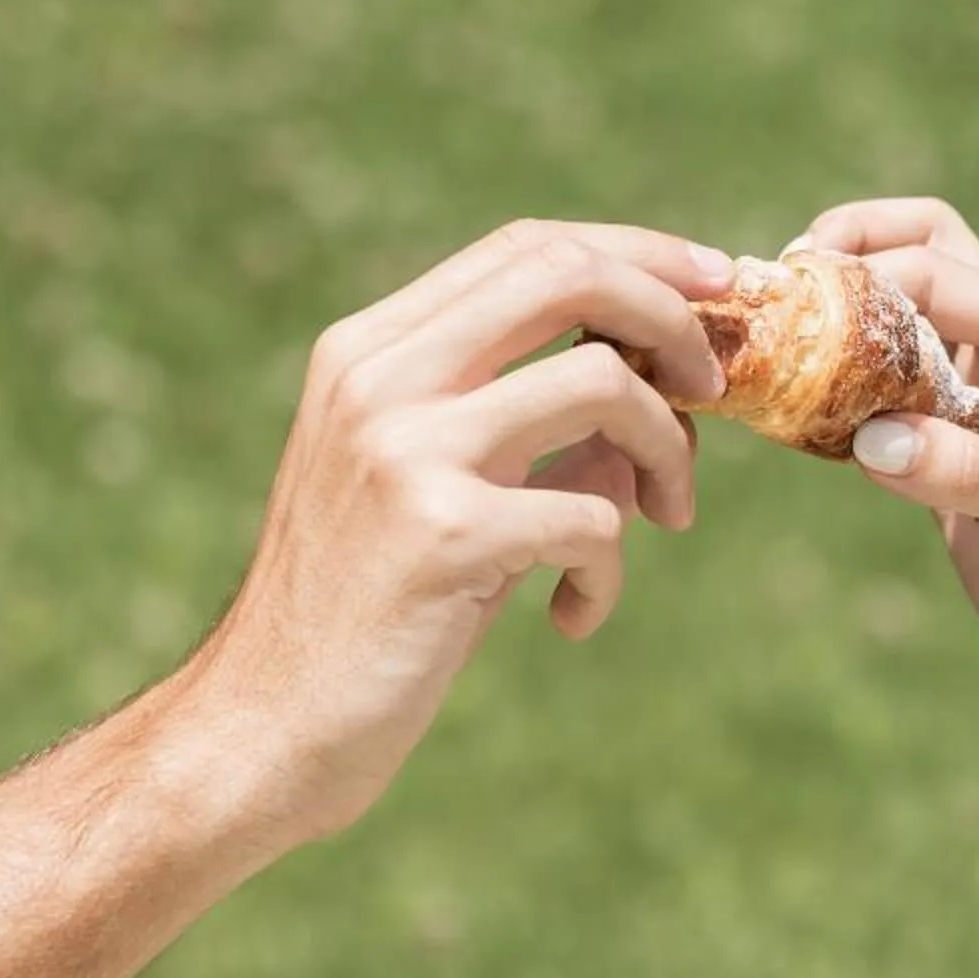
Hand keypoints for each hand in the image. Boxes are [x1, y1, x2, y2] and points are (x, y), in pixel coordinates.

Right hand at [183, 220, 729, 842]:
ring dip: (667, 450)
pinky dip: (609, 571)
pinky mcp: (442, 534)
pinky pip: (594, 518)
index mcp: (366, 352)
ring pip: (603, 383)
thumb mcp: (430, 496)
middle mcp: (378, 379)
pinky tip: (572, 616)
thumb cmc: (359, 619)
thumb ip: (523, 434)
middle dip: (674, 318)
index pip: (526, 246)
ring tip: (666, 516)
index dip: (640, 254)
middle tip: (716, 389)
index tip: (715, 287)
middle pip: (569, 273)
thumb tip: (660, 405)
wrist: (263, 731)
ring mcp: (405, 449)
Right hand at [799, 197, 978, 764]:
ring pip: (897, 335)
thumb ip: (978, 475)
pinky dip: (835, 403)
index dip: (874, 270)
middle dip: (857, 253)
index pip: (951, 276)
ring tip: (769, 344)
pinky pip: (879, 412)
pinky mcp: (946, 476)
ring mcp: (978, 421)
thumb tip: (873, 436)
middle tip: (782, 280)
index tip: (797, 289)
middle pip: (929, 263)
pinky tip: (792, 418)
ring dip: (838, 328)